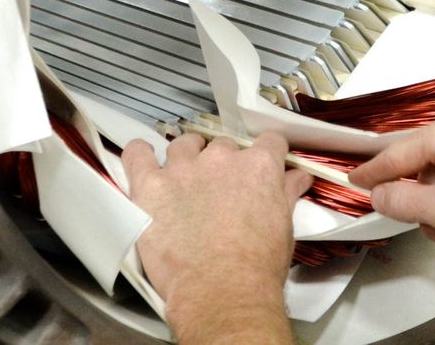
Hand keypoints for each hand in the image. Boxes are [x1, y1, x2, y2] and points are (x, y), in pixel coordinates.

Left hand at [123, 132, 311, 330]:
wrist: (221, 292)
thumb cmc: (256, 266)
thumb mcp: (284, 227)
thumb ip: (287, 193)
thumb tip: (297, 177)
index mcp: (258, 166)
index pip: (268, 142)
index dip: (266, 154)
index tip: (261, 166)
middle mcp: (221, 159)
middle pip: (222, 146)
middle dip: (223, 165)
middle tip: (219, 192)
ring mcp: (182, 169)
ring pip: (183, 145)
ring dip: (186, 158)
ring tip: (183, 182)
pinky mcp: (150, 186)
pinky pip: (137, 154)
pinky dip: (140, 155)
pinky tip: (144, 162)